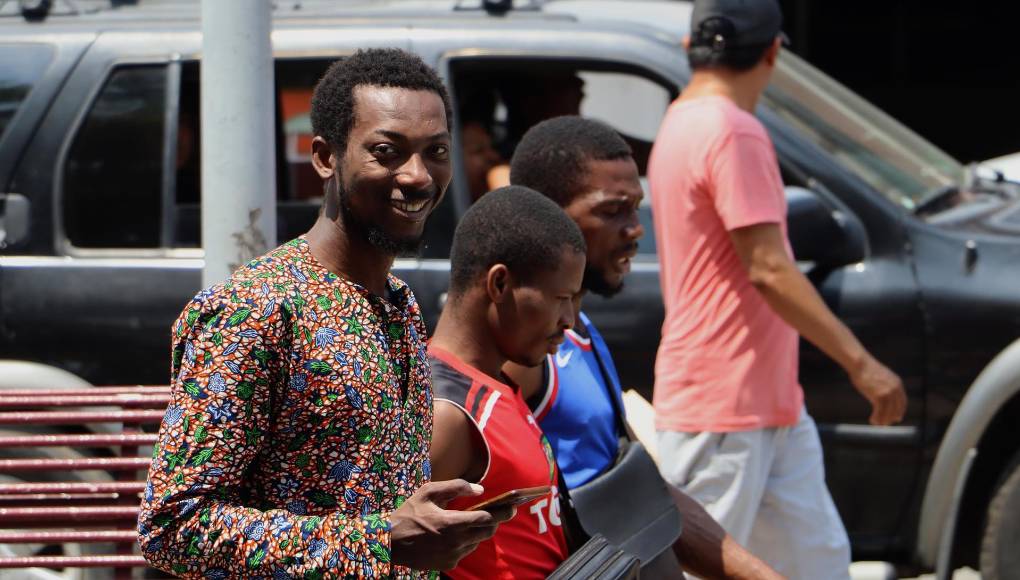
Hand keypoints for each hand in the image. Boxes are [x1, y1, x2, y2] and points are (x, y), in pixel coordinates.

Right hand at [390, 479, 514, 570]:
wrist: (389, 543)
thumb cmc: (409, 513)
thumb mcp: (429, 491)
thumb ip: (456, 487)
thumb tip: (480, 490)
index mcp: (452, 523)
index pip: (487, 519)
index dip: (501, 512)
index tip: (511, 505)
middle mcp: (456, 542)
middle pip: (487, 532)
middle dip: (494, 521)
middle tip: (499, 512)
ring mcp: (453, 555)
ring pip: (477, 542)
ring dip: (478, 531)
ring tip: (472, 520)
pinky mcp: (448, 564)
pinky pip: (465, 551)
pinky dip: (465, 542)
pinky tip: (455, 533)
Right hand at [849, 354, 906, 425]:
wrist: (860, 364)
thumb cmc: (866, 369)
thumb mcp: (881, 377)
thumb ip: (885, 385)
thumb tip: (882, 393)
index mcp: (898, 383)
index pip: (902, 402)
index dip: (899, 411)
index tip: (897, 418)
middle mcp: (895, 389)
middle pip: (896, 409)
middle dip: (891, 418)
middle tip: (885, 424)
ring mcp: (888, 393)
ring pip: (888, 412)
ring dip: (882, 420)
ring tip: (876, 423)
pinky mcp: (879, 396)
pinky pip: (880, 412)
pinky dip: (876, 418)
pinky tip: (871, 420)